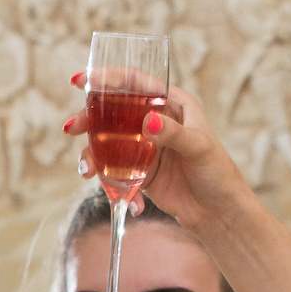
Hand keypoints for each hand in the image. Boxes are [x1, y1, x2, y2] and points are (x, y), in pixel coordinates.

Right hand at [63, 77, 247, 225]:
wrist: (219, 213)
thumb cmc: (218, 173)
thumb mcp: (199, 148)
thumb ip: (174, 134)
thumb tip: (148, 122)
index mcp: (172, 104)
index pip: (136, 83)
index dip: (108, 78)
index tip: (84, 81)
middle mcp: (155, 122)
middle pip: (113, 112)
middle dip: (88, 118)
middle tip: (72, 128)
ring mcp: (144, 148)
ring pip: (107, 142)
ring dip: (91, 154)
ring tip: (87, 170)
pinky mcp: (139, 172)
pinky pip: (114, 171)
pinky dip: (109, 182)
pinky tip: (125, 199)